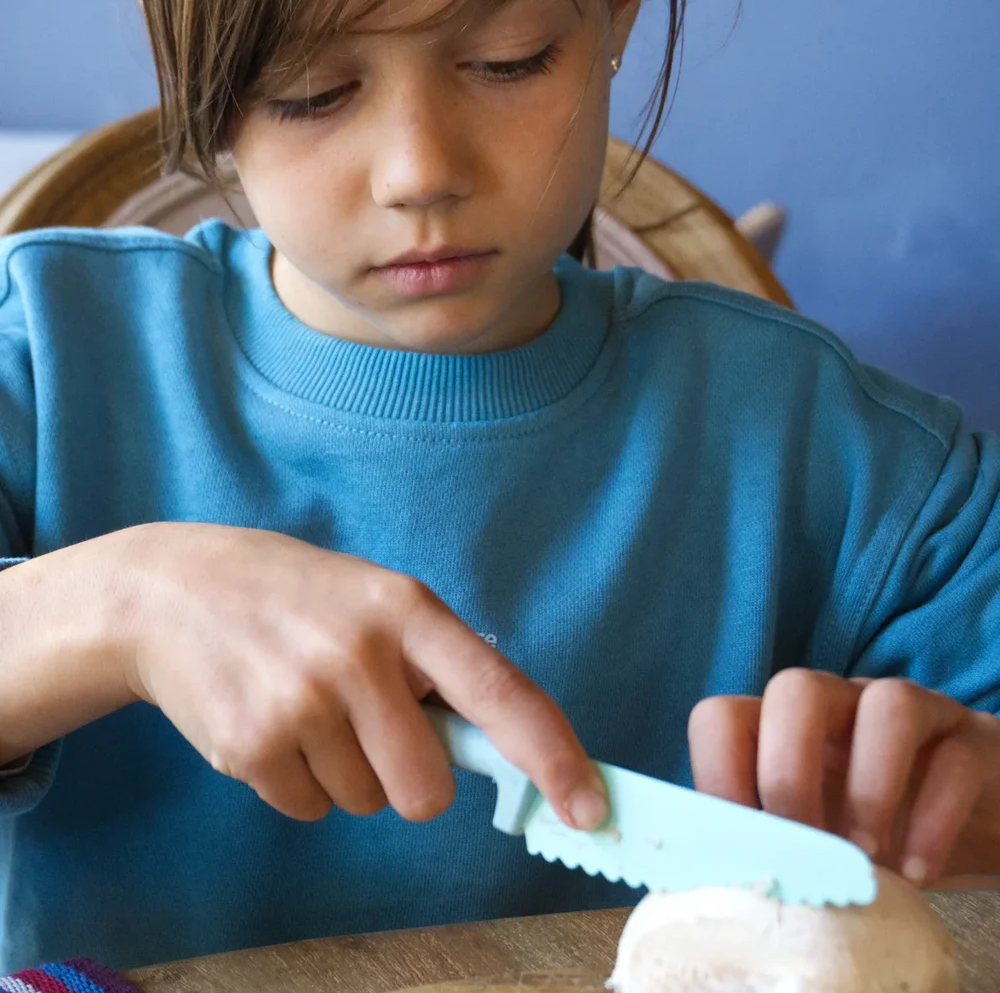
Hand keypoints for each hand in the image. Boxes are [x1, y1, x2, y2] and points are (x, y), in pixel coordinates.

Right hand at [116, 522, 607, 827]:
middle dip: (411, 779)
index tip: (587, 806)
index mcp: (406, 608)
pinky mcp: (248, 747)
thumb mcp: (374, 598)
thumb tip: (495, 744)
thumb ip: (434, 662)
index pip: (499, 691)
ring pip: (366, 804)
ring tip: (308, 705)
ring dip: (347, 772)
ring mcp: (301, 703)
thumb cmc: (294, 596)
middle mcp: (358, 655)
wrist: (172, 590)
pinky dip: (299, 782)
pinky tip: (271, 722)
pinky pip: (310, 810)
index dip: (552, 754)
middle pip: (428, 791)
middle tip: (370, 727)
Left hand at [688, 669, 999, 885]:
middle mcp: (840, 704)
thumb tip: (728, 881)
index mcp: (783, 725)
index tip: (739, 849)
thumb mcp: (812, 834)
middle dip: (790, 774)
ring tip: (869, 860)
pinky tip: (919, 872)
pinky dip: (933, 819)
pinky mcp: (970, 740)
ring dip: (869, 789)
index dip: (717, 774)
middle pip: (795, 689)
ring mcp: (909, 711)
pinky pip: (954, 758)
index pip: (723, 715)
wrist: (968, 824)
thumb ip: (773, 841)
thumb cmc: (869, 830)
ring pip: (885, 704)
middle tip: (806, 849)